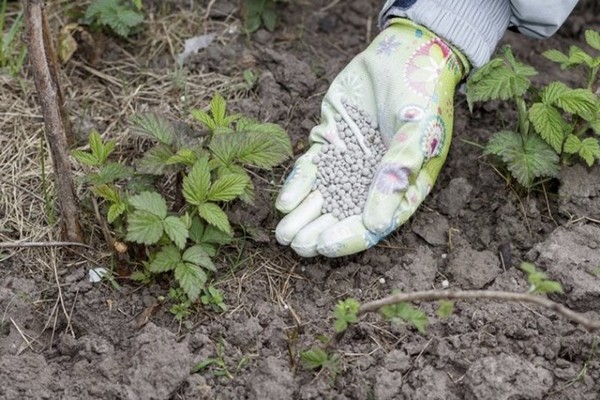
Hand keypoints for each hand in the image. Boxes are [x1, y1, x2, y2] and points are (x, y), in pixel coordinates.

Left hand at [275, 19, 468, 256]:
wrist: (404, 52)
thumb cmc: (422, 94)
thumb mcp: (417, 133)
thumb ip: (397, 174)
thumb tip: (377, 224)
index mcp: (402, 187)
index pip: (374, 224)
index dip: (348, 237)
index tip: (324, 246)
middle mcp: (373, 182)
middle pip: (343, 216)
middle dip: (318, 232)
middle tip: (295, 244)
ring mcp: (349, 163)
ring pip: (322, 198)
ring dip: (302, 216)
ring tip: (283, 234)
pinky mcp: (330, 143)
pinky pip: (310, 169)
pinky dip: (298, 185)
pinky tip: (284, 202)